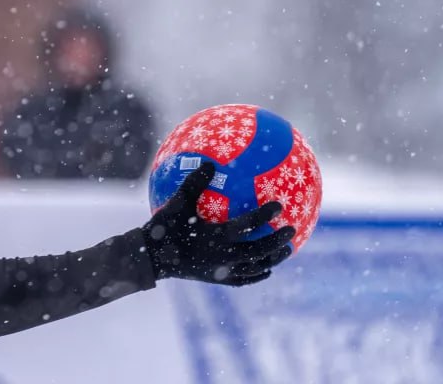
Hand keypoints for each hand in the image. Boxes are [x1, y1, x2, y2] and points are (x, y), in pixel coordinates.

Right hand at [142, 161, 294, 285]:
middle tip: (292, 229)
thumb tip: (210, 161)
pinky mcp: (217, 279)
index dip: (264, 215)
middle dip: (277, 240)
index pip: (248, 225)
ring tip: (287, 251)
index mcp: (217, 236)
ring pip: (256, 267)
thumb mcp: (177, 202)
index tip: (279, 205)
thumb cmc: (164, 226)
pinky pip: (244, 280)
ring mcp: (222, 270)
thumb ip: (195, 182)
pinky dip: (257, 275)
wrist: (151, 258)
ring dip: (273, 259)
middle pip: (259, 249)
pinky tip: (265, 270)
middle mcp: (224, 256)